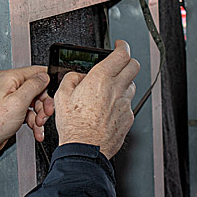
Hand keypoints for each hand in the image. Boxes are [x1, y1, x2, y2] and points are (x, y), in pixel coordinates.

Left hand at [0, 65, 51, 178]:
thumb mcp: (19, 101)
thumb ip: (34, 85)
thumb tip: (44, 76)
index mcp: (9, 78)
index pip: (35, 72)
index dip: (46, 84)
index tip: (53, 94)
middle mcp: (9, 86)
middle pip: (36, 89)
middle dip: (43, 104)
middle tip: (46, 113)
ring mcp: (10, 99)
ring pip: (34, 103)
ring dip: (39, 115)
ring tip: (38, 125)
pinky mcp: (12, 110)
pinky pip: (28, 112)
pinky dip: (33, 121)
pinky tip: (36, 129)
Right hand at [53, 40, 138, 158]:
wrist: (85, 150)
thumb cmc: (74, 126)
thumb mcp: (62, 96)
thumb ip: (72, 78)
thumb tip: (78, 76)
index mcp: (101, 79)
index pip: (122, 54)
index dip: (122, 46)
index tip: (119, 45)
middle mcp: (117, 89)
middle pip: (134, 66)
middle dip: (128, 60)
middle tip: (120, 62)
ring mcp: (125, 104)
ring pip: (132, 85)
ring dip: (124, 83)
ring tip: (110, 89)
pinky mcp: (128, 118)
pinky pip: (128, 104)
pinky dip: (121, 102)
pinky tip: (109, 109)